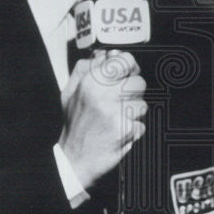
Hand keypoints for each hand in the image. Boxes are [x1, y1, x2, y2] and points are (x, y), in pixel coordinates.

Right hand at [59, 51, 146, 189]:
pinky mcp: (126, 130)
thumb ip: (87, 68)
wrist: (74, 159)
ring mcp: (116, 112)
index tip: (127, 76)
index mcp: (91, 80)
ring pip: (143, 104)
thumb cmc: (75, 124)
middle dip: (133, 93)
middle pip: (139, 82)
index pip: (125, 60)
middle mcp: (103, 94)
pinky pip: (142, 125)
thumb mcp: (71, 91)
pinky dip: (133, 131)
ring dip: (134, 114)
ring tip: (117, 119)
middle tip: (120, 102)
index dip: (129, 68)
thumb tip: (108, 53)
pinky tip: (118, 133)